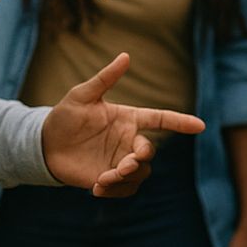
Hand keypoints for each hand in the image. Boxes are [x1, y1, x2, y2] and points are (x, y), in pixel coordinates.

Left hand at [43, 53, 206, 196]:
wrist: (45, 146)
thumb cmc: (65, 116)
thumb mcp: (82, 95)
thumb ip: (105, 78)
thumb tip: (126, 55)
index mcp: (129, 119)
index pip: (161, 119)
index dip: (181, 122)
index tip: (200, 126)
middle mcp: (128, 141)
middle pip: (150, 151)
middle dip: (141, 159)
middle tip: (123, 166)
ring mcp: (120, 161)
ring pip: (141, 173)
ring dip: (128, 177)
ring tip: (104, 178)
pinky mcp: (110, 179)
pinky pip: (126, 189)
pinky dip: (116, 191)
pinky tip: (96, 188)